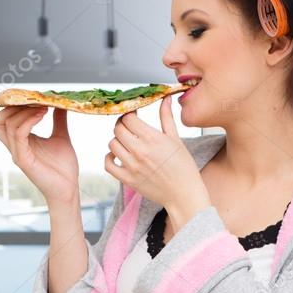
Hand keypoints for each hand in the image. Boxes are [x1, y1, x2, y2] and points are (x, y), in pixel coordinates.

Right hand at [0, 89, 79, 205]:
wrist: (69, 189)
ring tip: (42, 105)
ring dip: (23, 111)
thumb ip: (58, 120)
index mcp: (19, 141)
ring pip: (8, 125)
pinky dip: (28, 121)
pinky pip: (19, 135)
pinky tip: (41, 114)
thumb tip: (59, 103)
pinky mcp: (23, 160)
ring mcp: (17, 153)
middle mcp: (14, 146)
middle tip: (29, 96)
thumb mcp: (61, 137)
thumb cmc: (63, 168)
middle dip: (11, 105)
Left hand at [105, 94, 206, 212]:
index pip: (128, 118)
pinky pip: (108, 164)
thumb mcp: (176, 139)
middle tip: (130, 128)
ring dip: (117, 140)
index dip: (129, 114)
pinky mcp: (127, 179)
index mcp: (152, 138)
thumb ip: (166, 117)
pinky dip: (109, 158)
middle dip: (123, 125)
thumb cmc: (184, 167)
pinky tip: (117, 155)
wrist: (184, 194)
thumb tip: (165, 98)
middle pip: (118, 129)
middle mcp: (139, 151)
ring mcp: (132, 166)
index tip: (133, 115)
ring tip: (127, 142)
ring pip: (112, 144)